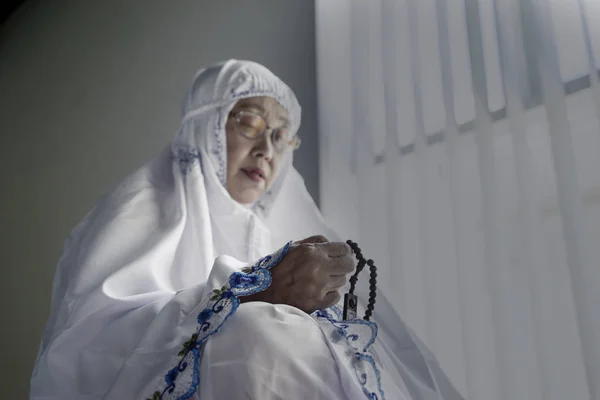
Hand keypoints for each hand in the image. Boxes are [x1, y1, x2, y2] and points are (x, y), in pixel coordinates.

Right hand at [240, 235, 354, 313]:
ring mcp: (319, 287)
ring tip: (322, 280)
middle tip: (336, 267)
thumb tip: (330, 243)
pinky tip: (320, 291)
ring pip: (342, 281)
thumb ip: (313, 242)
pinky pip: (335, 296)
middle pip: (348, 265)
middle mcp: (318, 268)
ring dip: (334, 279)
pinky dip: (330, 293)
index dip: (344, 251)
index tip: (342, 254)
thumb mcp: (291, 248)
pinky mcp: (317, 302)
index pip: (343, 249)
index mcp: (312, 252)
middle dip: (344, 264)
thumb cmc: (274, 268)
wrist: (261, 292)